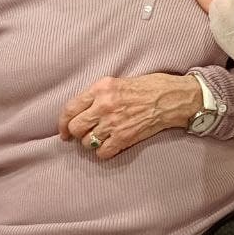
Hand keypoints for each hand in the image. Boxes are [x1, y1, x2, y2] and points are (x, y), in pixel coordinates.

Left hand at [59, 73, 202, 158]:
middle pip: (75, 128)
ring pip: (87, 142)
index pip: (70, 109)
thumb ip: (97, 95)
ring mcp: (113, 123)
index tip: (64, 131)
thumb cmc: (147, 87)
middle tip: (82, 136)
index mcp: (101, 88)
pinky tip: (110, 146)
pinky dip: (103, 152)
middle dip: (76, 134)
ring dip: (91, 143)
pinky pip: (102, 153)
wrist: (171, 98)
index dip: (62, 123)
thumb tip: (79, 112)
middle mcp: (104, 105)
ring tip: (100, 138)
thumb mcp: (117, 82)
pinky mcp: (124, 137)